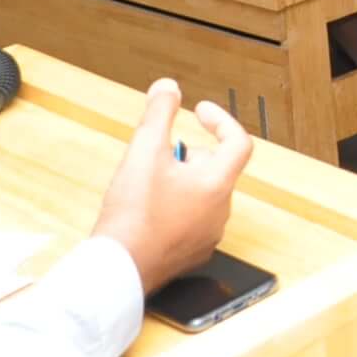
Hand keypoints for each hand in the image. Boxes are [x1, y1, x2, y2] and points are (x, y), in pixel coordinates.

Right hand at [92, 79, 251, 285]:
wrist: (118, 269)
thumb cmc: (133, 215)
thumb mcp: (144, 151)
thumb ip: (159, 114)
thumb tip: (168, 88)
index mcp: (216, 184)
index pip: (238, 142)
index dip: (221, 120)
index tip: (199, 112)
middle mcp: (219, 211)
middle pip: (217, 167)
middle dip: (191, 152)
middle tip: (160, 152)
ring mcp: (207, 235)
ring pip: (203, 193)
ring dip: (182, 179)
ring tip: (150, 180)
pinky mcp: (191, 253)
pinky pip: (193, 219)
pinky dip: (176, 205)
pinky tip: (148, 208)